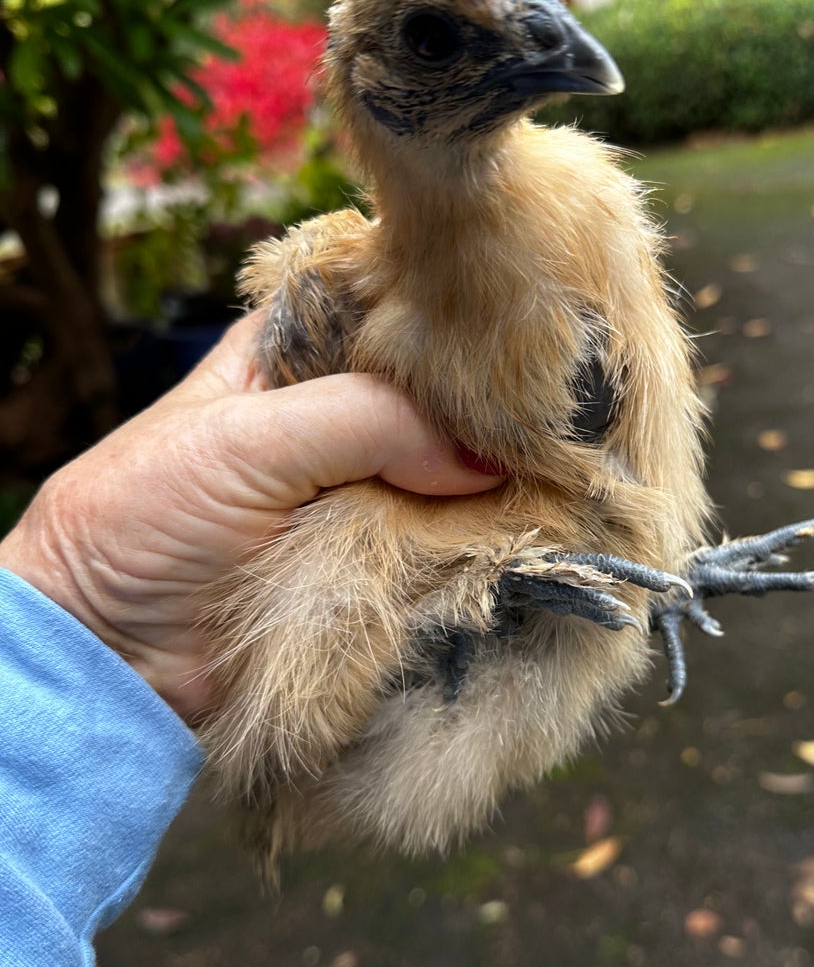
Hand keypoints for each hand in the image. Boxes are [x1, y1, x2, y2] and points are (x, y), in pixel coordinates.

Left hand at [0, 313, 502, 721]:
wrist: (112, 654)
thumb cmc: (141, 522)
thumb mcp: (246, 443)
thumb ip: (363, 422)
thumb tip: (483, 455)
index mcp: (293, 355)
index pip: (391, 312)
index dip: (451, 325)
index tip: (520, 341)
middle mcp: (337, 417)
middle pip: (437, 401)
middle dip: (485, 416)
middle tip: (549, 426)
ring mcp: (363, 493)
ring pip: (453, 476)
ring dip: (488, 489)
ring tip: (549, 483)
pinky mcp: (377, 564)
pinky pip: (444, 548)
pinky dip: (474, 547)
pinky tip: (518, 535)